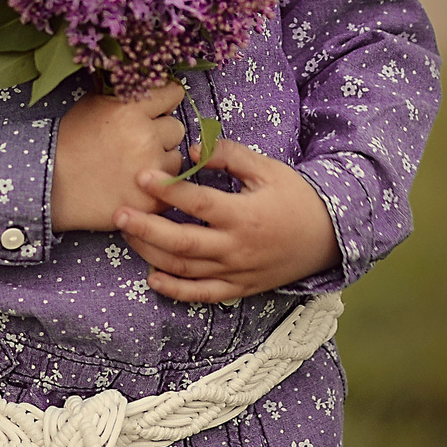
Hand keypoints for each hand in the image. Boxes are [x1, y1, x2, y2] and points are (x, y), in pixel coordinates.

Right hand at [49, 83, 186, 233]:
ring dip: (161, 159)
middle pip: (176, 127)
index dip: (164, 101)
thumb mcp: (92, 105)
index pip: (172, 94)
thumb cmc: (70, 143)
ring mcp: (151, 169)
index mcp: (130, 110)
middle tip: (136, 142)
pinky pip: (170, 184)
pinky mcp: (153, 199)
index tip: (157, 108)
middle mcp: (145, 137)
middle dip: (160, 133)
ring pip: (176, 157)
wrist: (53, 185)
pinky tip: (134, 183)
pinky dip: (156, 184)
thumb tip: (152, 86)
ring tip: (133, 165)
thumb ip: (125, 96)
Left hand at [114, 138, 338, 303]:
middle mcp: (238, 248)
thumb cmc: (294, 197)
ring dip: (152, 254)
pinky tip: (151, 278)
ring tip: (126, 235)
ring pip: (187, 269)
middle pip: (184, 243)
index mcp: (245, 216)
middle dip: (147, 229)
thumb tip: (190, 151)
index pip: (199, 203)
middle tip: (118, 214)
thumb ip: (228, 156)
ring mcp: (237, 272)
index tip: (140, 176)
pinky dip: (176, 291)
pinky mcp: (239, 288)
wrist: (328, 237)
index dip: (168, 190)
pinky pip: (203, 295)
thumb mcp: (267, 169)